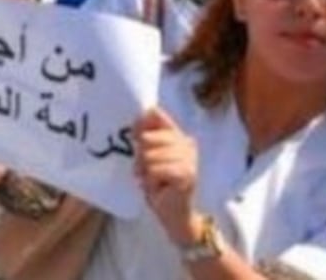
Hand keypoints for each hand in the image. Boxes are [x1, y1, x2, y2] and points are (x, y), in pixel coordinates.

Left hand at [135, 107, 200, 244]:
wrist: (173, 212)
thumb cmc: (159, 183)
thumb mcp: (148, 155)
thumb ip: (147, 135)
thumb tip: (143, 113)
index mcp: (178, 135)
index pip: (156, 115)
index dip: (141, 126)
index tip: (136, 138)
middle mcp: (187, 143)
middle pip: (148, 138)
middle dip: (141, 157)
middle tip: (146, 171)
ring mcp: (190, 158)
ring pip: (150, 156)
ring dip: (146, 172)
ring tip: (155, 181)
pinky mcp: (187, 173)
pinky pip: (156, 170)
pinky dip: (152, 181)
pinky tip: (160, 187)